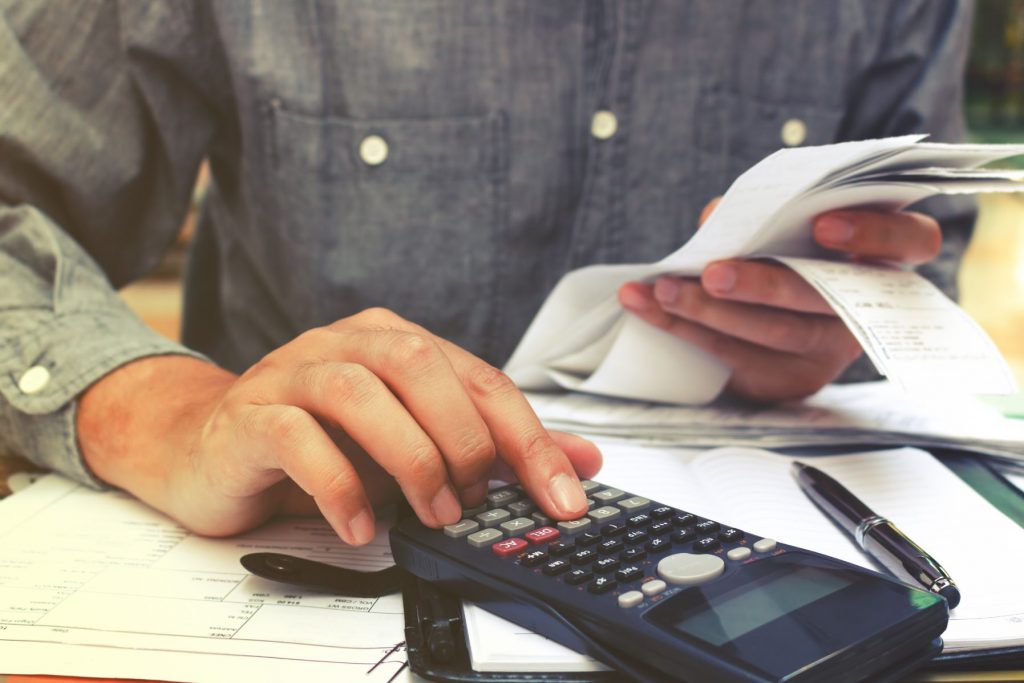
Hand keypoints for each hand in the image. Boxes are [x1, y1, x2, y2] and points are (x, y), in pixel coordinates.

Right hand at [79, 308, 600, 543]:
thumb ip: (493, 447)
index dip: (528, 439)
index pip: (479, 377)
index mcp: (396, 342)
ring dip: (408, 458)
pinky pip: (295, 437)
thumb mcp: (414, 443)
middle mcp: (346, 344)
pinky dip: (337, 485)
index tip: (564, 498)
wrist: (207, 446)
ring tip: (429, 512)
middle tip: (473, 500)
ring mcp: (292, 372)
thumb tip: (580, 459)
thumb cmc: (319, 443)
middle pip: (421, 366)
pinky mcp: (249, 414)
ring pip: (358, 392)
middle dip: (464, 440)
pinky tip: (360, 526)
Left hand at [618, 200, 941, 401]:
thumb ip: (764, 213)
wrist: (777, 319)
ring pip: (775, 335)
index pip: (910, 240)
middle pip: (823, 298)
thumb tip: (716, 216)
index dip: (873, 232)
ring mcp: (831, 350)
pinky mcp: (790, 380)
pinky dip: (683, 331)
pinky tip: (647, 307)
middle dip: (764, 286)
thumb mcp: (788, 225)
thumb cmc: (790, 250)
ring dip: (710, 312)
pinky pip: (735, 359)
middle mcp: (868, 308)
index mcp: (884, 255)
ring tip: (663, 290)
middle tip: (713, 273)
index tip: (822, 226)